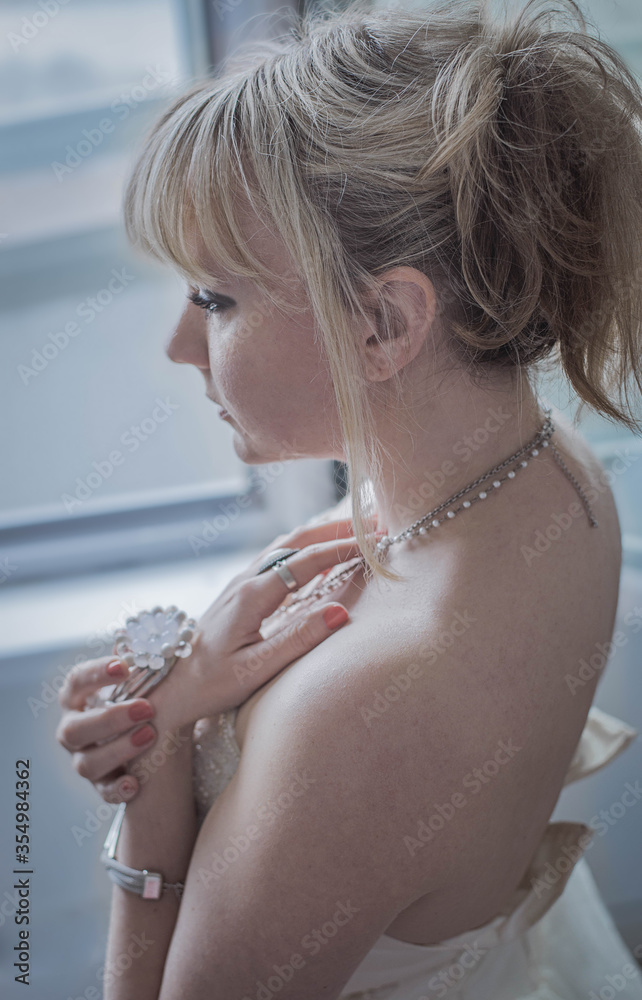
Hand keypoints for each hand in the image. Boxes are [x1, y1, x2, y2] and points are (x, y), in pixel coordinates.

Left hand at [55, 516, 382, 803]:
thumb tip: (341, 612)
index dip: (344, 548)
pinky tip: (320, 558)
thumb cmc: (211, 685)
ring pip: (286, 545)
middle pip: (297, 540)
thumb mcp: (256, 670)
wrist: (169, 686)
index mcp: (253, 596)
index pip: (307, 561)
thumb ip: (299, 640)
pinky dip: (305, 548)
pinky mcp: (239, 591)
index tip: (377, 542)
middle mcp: (246, 581)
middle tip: (376, 523)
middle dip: (338, 529)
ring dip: (321, 535)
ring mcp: (240, 583)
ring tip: (356, 532)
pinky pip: (277, 558)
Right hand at [56, 655, 172, 802]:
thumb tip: (149, 637)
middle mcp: (74, 730)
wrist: (161, 745)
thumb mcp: (148, 682)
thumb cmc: (148, 702)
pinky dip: (117, 789)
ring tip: (151, 735)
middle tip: (146, 708)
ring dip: (118, 750)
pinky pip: (103, 793)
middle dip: (110, 719)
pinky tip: (135, 783)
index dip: (96, 674)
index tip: (124, 666)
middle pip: (75, 729)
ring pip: (86, 764)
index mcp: (79, 698)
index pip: (76, 681)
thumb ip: (143, 664)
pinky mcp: (101, 785)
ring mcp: (84, 759)